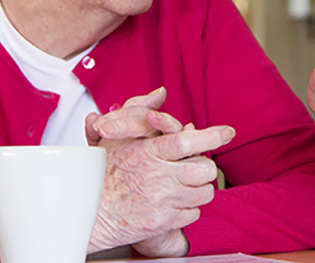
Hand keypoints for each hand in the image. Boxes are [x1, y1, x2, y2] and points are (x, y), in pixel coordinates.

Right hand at [83, 91, 233, 255]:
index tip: (228, 132)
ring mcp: (161, 200)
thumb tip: (159, 92)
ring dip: (199, 189)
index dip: (211, 135)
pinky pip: (193, 213)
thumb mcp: (115, 137)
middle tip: (195, 168)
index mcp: (147, 152)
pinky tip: (175, 203)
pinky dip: (189, 209)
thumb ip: (138, 111)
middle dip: (204, 167)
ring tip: (185, 186)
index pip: (187, 140)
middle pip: (204, 168)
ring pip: (204, 193)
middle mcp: (157, 175)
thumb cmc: (100, 174)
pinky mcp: (162, 221)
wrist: (86, 213)